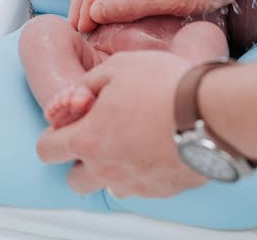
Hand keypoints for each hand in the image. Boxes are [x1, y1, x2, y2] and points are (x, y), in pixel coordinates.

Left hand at [36, 51, 206, 196]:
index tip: (68, 124)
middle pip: (74, 179)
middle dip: (79, 159)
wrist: (210, 111)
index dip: (53, 134)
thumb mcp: (117, 66)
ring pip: (108, 186)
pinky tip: (155, 148)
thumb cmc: (164, 86)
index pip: (46, 149)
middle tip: (98, 135)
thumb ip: (90, 82)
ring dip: (110, 169)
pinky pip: (141, 187)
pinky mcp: (162, 190)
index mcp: (88, 139)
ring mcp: (135, 183)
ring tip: (129, 143)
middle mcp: (106, 168)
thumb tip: (81, 93)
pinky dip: (142, 172)